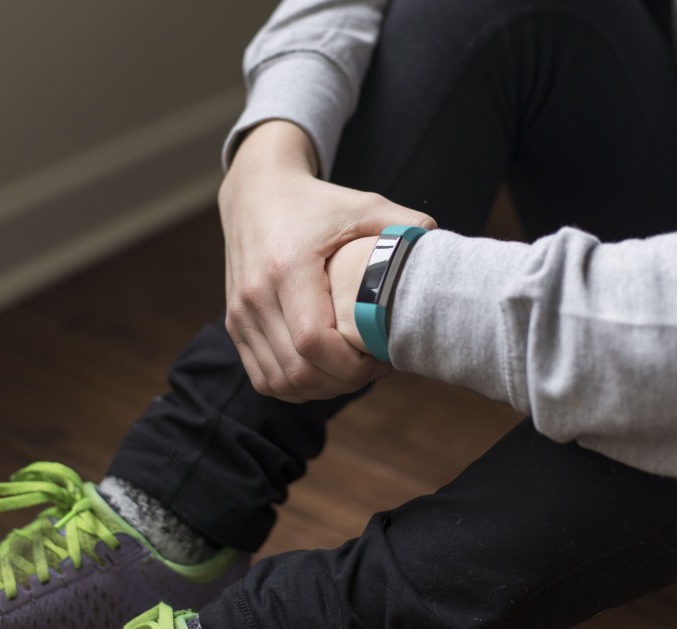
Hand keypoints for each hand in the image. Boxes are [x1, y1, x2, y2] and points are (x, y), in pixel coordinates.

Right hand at [218, 121, 433, 401]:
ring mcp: (240, 314)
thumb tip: (442, 249)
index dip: (352, 366)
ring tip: (350, 371)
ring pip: (280, 382)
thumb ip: (403, 224)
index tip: (380, 358)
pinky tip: (322, 372)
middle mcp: (256, 296)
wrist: (255, 192)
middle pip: (299, 371)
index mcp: (287, 268)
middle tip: (373, 368)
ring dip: (320, 389)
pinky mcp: (234, 324)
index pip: (314, 342)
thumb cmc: (315, 202)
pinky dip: (294, 386)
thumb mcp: (362, 204)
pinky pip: (263, 378)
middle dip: (343, 383)